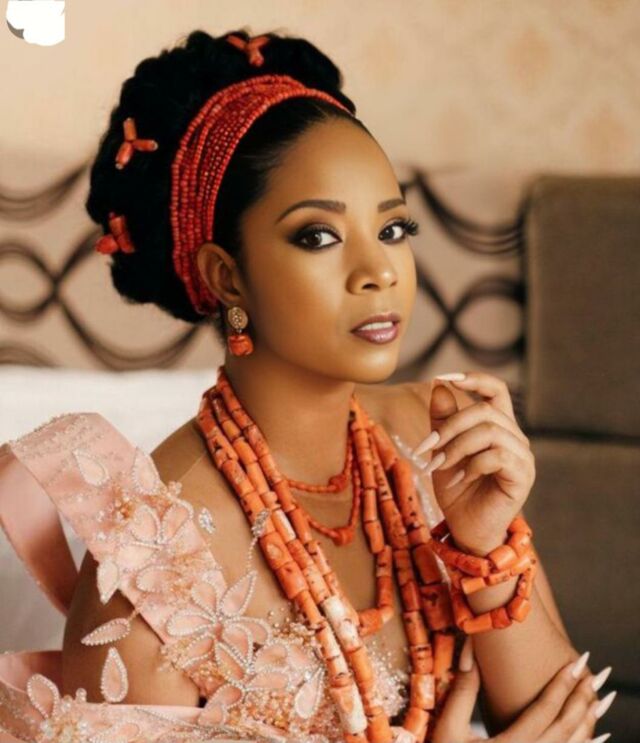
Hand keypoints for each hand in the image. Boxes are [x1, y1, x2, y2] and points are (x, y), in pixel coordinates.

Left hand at [414, 371, 535, 554]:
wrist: (466, 529)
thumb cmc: (456, 489)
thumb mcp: (442, 449)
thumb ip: (442, 419)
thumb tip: (439, 385)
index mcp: (498, 426)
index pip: (496, 390)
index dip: (474, 379)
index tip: (444, 377)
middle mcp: (515, 438)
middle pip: (484, 411)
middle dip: (449, 426)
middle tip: (425, 448)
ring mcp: (522, 457)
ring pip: (489, 431)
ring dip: (456, 447)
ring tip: (437, 466)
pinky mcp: (523, 476)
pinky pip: (495, 456)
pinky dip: (470, 465)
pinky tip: (457, 479)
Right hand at [431, 638, 612, 742]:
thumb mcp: (447, 727)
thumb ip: (462, 690)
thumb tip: (470, 649)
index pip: (545, 711)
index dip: (563, 684)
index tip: (576, 662)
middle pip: (565, 729)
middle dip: (581, 700)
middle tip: (593, 674)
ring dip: (587, 723)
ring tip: (597, 700)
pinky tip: (592, 737)